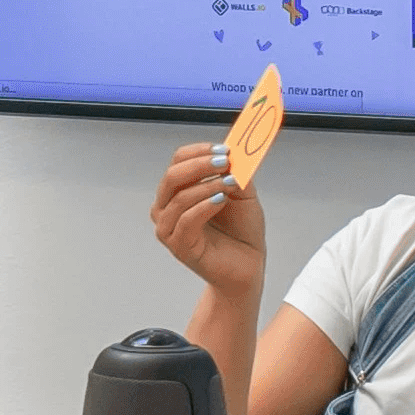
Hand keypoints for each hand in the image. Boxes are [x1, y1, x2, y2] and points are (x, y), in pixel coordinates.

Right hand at [150, 140, 261, 298]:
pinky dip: (204, 206)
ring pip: (178, 197)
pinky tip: (221, 200)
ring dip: (206, 186)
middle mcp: (167, 207)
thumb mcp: (242, 194)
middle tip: (224, 162)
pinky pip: (186, 220)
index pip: (178, 161)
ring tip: (229, 184)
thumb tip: (231, 155)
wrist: (247, 265)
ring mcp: (169, 228)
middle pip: (172, 176)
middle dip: (200, 165)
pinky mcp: (178, 246)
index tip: (223, 149)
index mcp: (179, 190)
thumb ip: (235, 173)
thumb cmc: (241, 232)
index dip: (199, 151)